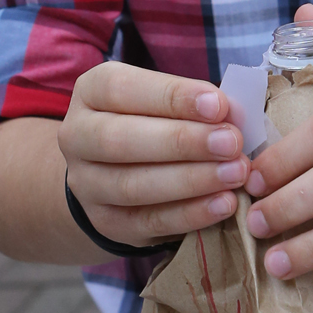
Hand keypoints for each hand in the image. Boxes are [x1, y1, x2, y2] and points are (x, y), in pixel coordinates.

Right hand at [59, 62, 247, 249]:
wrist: (113, 169)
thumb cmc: (152, 120)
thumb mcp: (164, 100)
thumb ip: (194, 104)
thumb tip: (233, 114)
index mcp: (91, 92)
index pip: (121, 89)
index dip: (171, 97)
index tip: (218, 105)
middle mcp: (77, 137)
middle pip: (120, 140)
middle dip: (182, 141)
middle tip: (231, 142)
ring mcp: (86, 184)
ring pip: (131, 185)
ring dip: (191, 180)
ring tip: (235, 174)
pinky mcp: (106, 222)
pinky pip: (147, 221)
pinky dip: (190, 214)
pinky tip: (224, 204)